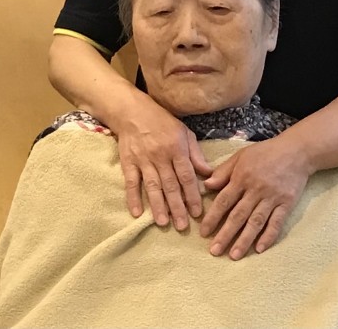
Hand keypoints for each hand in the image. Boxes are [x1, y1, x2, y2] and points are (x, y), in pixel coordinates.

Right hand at [115, 94, 211, 229]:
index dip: (192, 195)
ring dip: (158, 206)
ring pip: (153, 186)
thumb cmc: (162, 122)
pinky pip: (131, 182)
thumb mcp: (184, 133)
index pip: (186, 176)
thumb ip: (195, 154)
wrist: (133, 111)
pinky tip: (137, 213)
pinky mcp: (128, 162)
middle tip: (183, 226)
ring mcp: (143, 160)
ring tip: (164, 223)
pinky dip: (133, 198)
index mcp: (177, 148)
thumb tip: (208, 174)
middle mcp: (161, 156)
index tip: (198, 212)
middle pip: (171, 185)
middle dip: (178, 207)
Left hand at [199, 134, 309, 259]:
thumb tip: (206, 185)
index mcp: (242, 176)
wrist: (296, 151)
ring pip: (256, 222)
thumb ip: (223, 171)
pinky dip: (268, 236)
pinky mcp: (286, 203)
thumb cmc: (265, 153)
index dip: (213, 217)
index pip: (224, 200)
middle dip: (225, 234)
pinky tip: (260, 249)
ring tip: (234, 255)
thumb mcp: (241, 156)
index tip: (203, 232)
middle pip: (238, 215)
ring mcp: (272, 197)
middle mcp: (256, 189)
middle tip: (214, 251)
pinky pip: (276, 222)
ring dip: (244, 240)